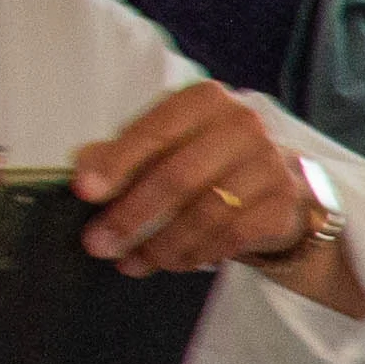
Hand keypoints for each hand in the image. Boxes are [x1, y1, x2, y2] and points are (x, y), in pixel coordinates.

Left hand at [72, 85, 317, 274]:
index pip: (156, 131)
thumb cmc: (211, 162)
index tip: (85, 191)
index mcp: (206, 100)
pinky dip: (194, 254)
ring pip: (204, 213)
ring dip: (161, 245)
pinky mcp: (283, 203)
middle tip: (99, 243)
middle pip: (178, 176)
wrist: (281, 187)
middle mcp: (243, 125)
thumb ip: (124, 153)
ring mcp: (269, 164)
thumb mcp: (168, 147)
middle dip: (132, 215)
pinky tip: (171, 263)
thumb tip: (81, 165)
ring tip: (131, 263)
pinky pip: (230, 237)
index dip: (117, 162)